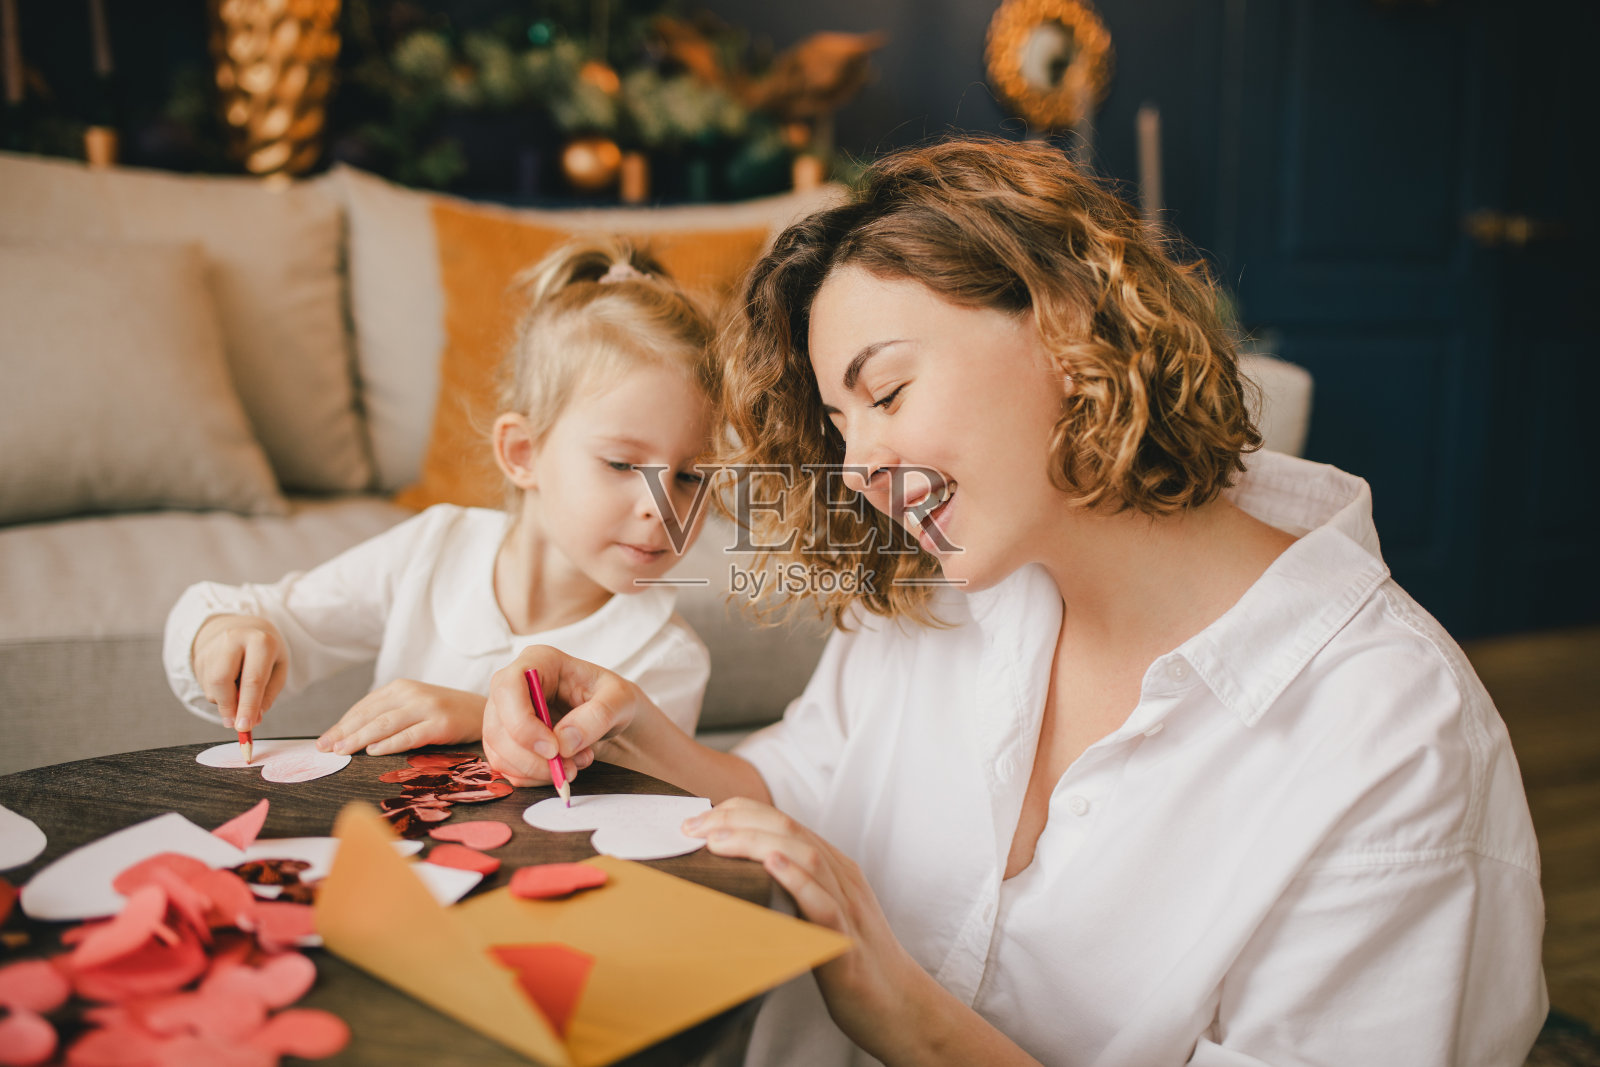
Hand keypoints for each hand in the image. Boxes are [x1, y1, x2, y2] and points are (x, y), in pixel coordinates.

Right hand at [191, 614, 287, 732]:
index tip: (245, 727)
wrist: (243, 627)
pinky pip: (205, 686)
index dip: (248, 706)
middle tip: (236, 724)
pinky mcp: (199, 656)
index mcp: (260, 641)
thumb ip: (267, 695)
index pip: (253, 680)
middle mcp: (233, 640)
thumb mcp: (278, 669)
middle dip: (228, 707)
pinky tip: (229, 683)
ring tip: (239, 691)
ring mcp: (212, 647)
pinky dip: (218, 694)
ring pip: (211, 687)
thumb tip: (253, 719)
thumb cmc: (265, 652)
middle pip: (221, 681)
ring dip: (224, 702)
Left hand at [316, 679, 485, 755]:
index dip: (342, 723)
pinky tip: (373, 751)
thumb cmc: (448, 714)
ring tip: (341, 751)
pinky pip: (410, 735)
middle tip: (324, 748)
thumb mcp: (416, 707)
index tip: (324, 740)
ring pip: (385, 724)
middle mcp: (412, 693)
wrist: (489, 712)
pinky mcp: (441, 723)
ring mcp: (427, 707)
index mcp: (402, 687)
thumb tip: (352, 737)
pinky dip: (390, 743)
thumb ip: (390, 715)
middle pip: (370, 715)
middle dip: (344, 732)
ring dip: (359, 738)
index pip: (364, 706)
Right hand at [483, 645, 646, 785]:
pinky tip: (559, 769)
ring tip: (573, 766)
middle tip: (569, 768)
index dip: (523, 723)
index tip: (553, 750)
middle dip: (531, 757)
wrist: (610, 715)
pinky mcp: (506, 739)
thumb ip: (597, 716)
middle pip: (498, 725)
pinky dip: (531, 777)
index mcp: (538, 661)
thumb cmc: (612, 698)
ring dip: (534, 770)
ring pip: (498, 750)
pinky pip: (504, 765)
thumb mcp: (620, 699)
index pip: (508, 687)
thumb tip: (563, 742)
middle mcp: (514, 684)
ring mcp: (505, 713)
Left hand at [681, 799, 927, 1057]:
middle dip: (736, 820)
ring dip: (757, 842)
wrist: (899, 1005)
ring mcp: (848, 907)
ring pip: (806, 856)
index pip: (783, 819)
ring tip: (719, 841)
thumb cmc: (851, 962)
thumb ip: (789, 888)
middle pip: (789, 828)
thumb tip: (736, 875)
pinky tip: (771, 866)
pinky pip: (824, 905)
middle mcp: (841, 878)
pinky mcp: (848, 942)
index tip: (696, 821)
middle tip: (693, 827)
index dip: (737, 811)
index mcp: (832, 867)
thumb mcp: (818, 913)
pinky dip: (796, 880)